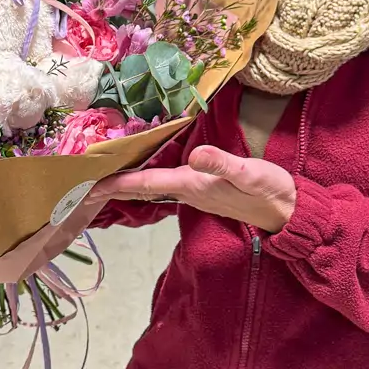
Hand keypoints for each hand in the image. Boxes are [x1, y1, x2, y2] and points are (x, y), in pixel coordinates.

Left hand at [90, 146, 297, 233]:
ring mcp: (193, 193)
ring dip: (125, 184)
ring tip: (100, 178)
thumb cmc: (269, 192)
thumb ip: (222, 165)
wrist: (288, 213)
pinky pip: (163, 185)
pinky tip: (139, 174)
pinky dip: (144, 179)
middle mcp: (186, 191)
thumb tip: (195, 155)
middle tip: (80, 184)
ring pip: (149, 187)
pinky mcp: (202, 190)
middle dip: (110, 187)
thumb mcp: (250, 174)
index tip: (86, 184)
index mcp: (191, 185)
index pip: (143, 182)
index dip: (114, 183)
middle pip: (139, 188)